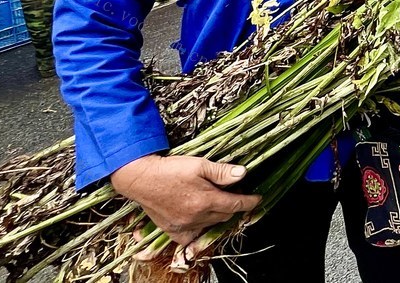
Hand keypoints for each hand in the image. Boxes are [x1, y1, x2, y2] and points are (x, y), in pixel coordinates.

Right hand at [110, 154, 260, 249]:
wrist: (142, 178)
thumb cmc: (171, 168)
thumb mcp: (199, 164)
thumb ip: (221, 172)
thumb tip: (243, 174)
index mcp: (206, 200)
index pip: (236, 205)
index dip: (249, 202)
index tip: (257, 199)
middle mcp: (197, 217)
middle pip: (224, 215)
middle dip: (233, 206)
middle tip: (234, 194)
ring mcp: (184, 226)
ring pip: (210, 224)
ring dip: (218, 215)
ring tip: (217, 203)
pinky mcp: (173, 230)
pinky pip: (192, 236)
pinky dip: (200, 228)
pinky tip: (200, 218)